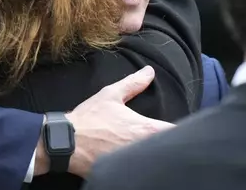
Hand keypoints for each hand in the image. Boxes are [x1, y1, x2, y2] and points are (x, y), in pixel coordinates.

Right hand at [33, 66, 173, 177]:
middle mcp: (144, 148)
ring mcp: (134, 163)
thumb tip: (149, 72)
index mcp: (146, 129)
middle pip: (168, 149)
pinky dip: (141, 167)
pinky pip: (140, 172)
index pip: (176, 133)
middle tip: (164, 140)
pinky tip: (136, 162)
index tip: (177, 129)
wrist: (66, 142)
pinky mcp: (122, 174)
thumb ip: (133, 83)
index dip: (180, 131)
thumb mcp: (110, 95)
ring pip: (155, 161)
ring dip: (154, 155)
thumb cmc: (89, 119)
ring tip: (150, 151)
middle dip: (168, 144)